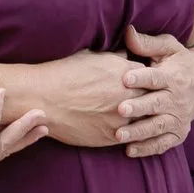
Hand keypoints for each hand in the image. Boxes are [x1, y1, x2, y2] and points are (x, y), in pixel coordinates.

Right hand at [31, 49, 145, 147]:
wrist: (42, 98)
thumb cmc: (64, 73)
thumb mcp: (91, 56)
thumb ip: (115, 58)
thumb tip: (127, 55)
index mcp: (125, 73)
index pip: (151, 77)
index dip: (146, 81)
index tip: (141, 84)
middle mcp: (127, 95)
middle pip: (151, 99)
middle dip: (146, 99)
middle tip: (142, 101)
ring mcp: (120, 119)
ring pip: (142, 121)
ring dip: (138, 119)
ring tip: (131, 117)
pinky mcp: (110, 137)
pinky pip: (128, 136)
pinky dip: (125, 133)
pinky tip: (119, 129)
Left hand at [114, 26, 193, 158]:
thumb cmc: (179, 61)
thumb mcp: (168, 47)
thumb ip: (147, 43)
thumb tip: (128, 31)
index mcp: (173, 76)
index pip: (156, 78)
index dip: (141, 77)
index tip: (125, 78)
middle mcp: (177, 99)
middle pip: (156, 104)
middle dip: (139, 108)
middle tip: (120, 109)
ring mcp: (179, 117)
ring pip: (159, 126)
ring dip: (139, 132)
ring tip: (118, 135)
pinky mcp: (179, 131)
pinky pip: (164, 142)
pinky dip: (148, 148)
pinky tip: (130, 151)